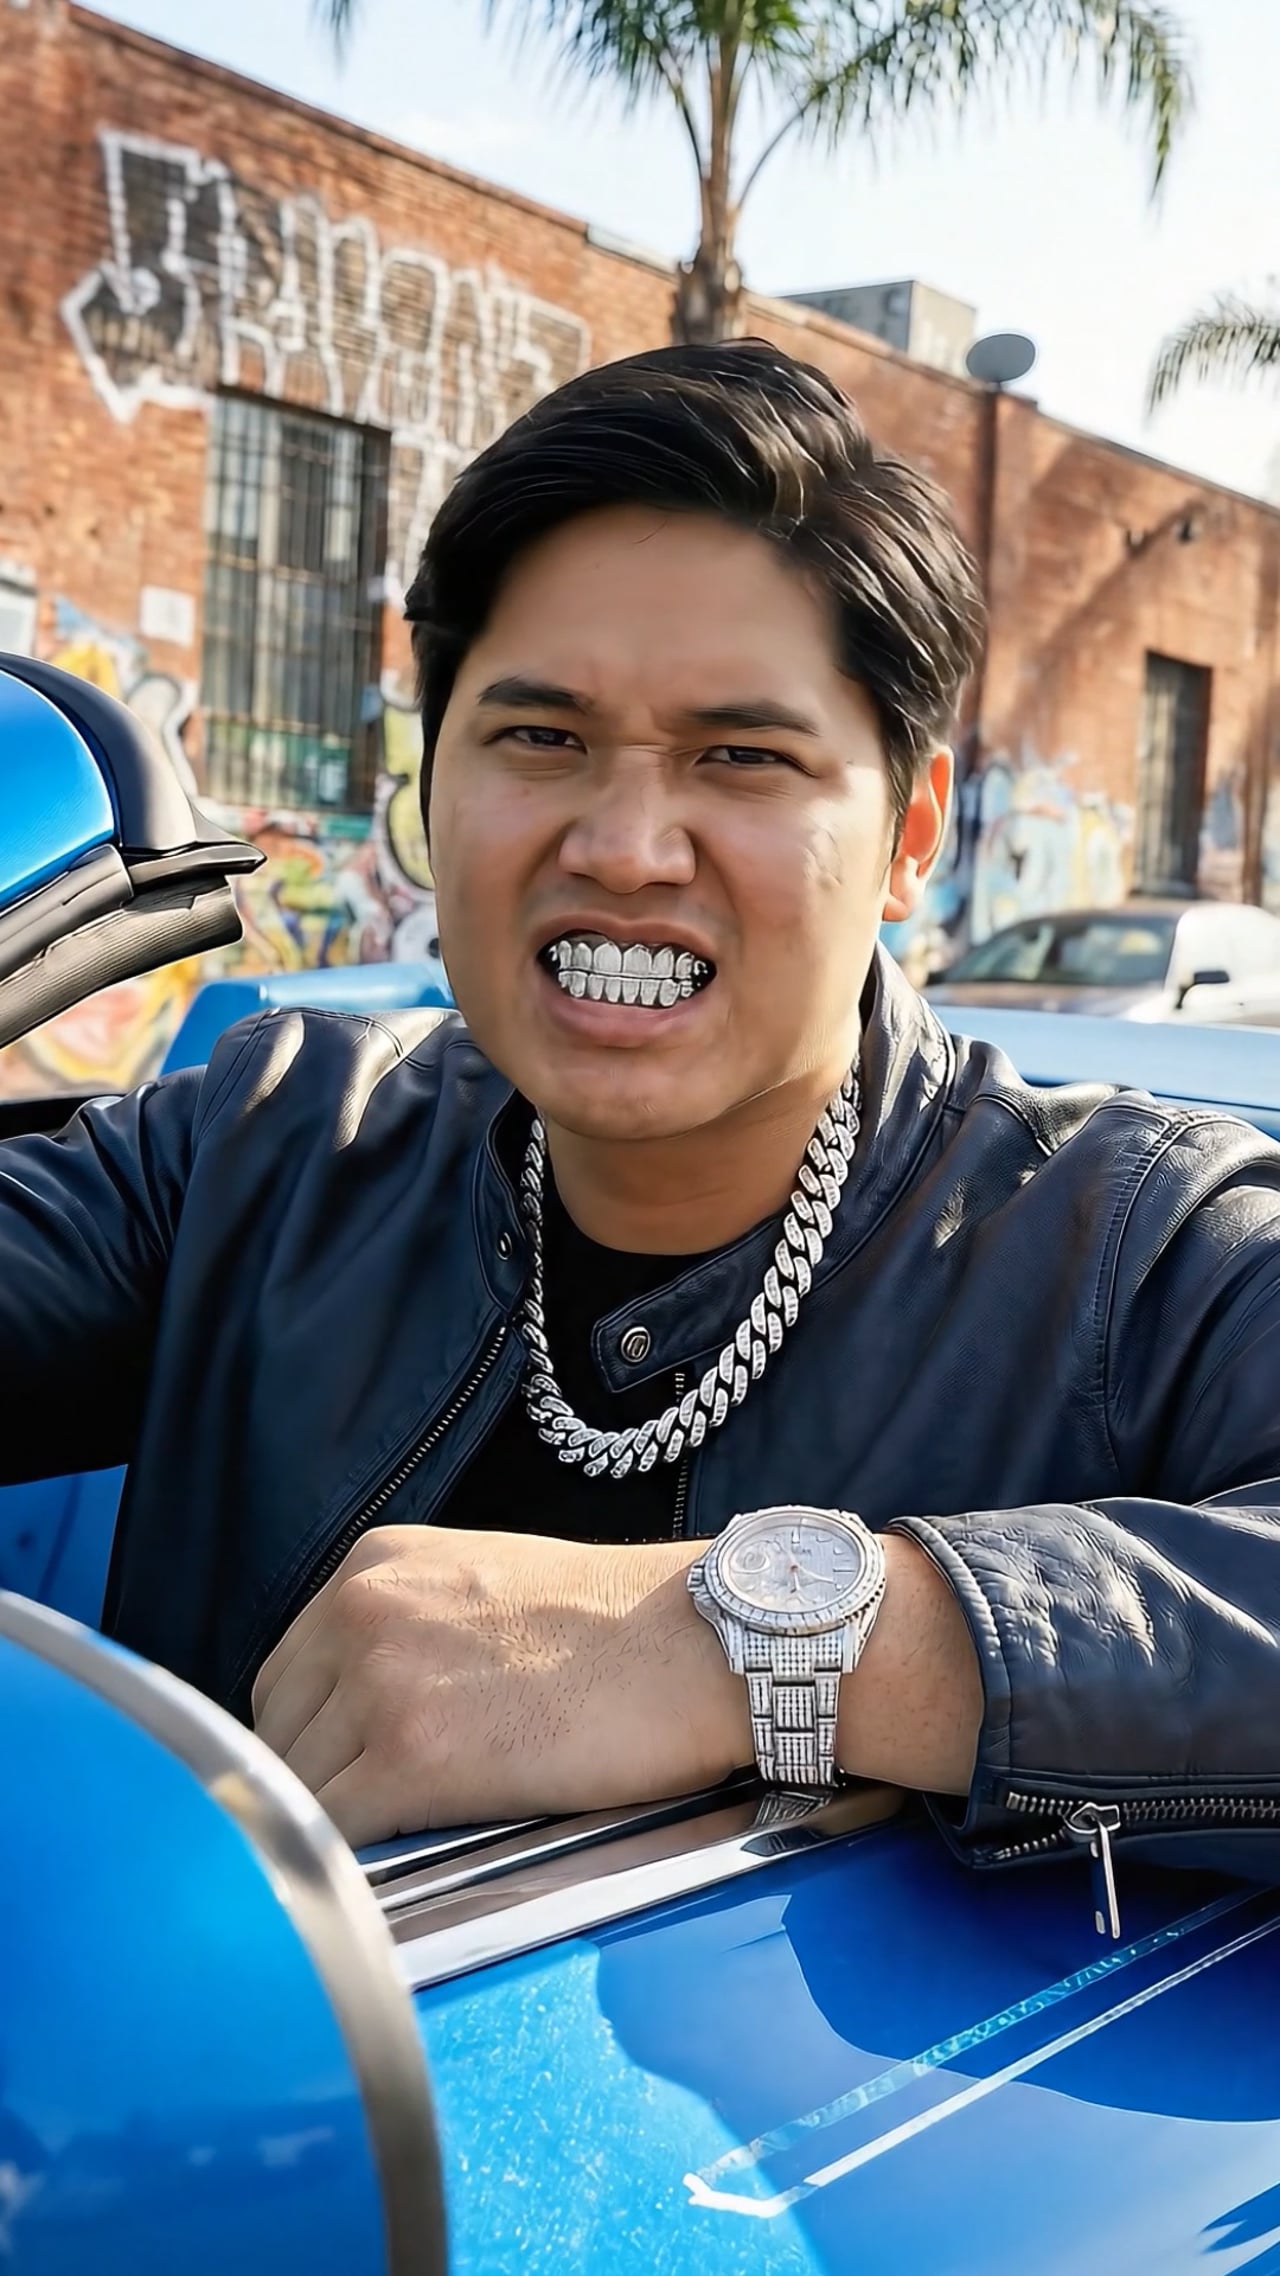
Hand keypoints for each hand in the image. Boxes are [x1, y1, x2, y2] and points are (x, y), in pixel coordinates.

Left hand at [251, 1524, 752, 1844]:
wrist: (701, 1643)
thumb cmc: (621, 1624)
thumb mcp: (485, 1583)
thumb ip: (409, 1630)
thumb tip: (363, 1713)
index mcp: (374, 1566)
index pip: (286, 1677)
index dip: (311, 1739)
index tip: (343, 1778)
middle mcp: (361, 1612)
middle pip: (278, 1732)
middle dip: (316, 1783)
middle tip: (374, 1826)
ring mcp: (380, 1682)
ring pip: (297, 1788)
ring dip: (333, 1829)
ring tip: (392, 1852)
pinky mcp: (412, 1756)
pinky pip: (334, 1832)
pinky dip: (347, 1865)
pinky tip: (390, 1875)